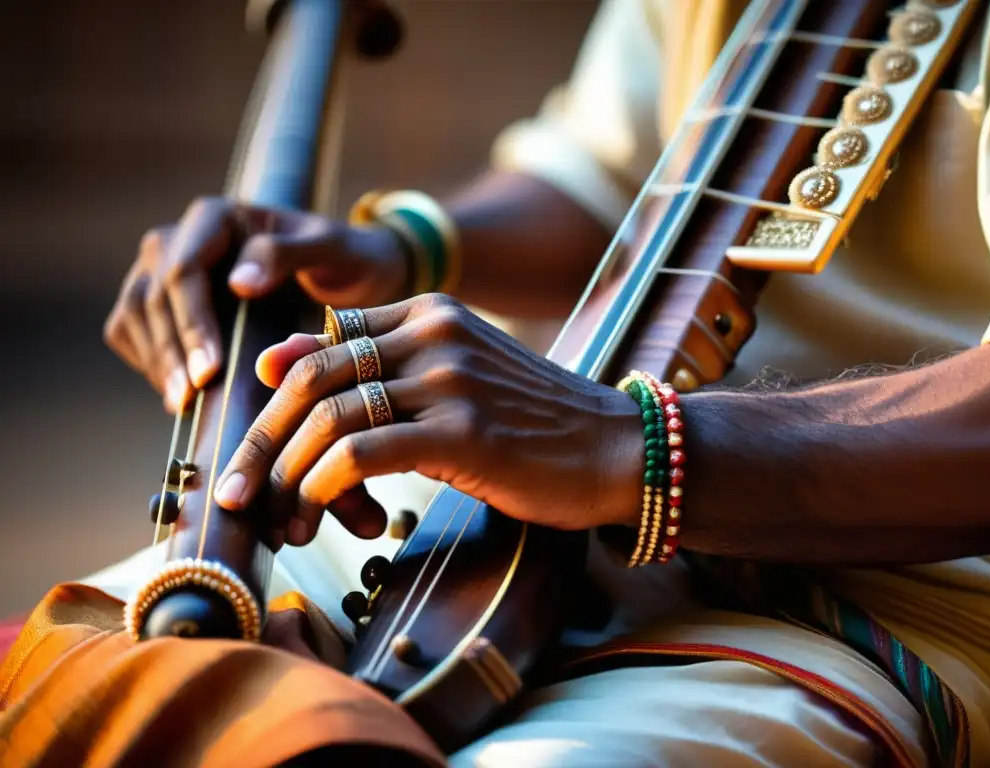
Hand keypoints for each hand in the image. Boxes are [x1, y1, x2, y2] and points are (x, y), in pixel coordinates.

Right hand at [103, 196, 409, 411]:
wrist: (347, 270)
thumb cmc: (343, 256)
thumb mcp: (330, 248)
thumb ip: (287, 254)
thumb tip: (239, 282)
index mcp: (215, 217)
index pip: (183, 271)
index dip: (192, 324)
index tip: (209, 370)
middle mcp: (179, 238)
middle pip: (152, 297)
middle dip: (171, 352)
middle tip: (189, 398)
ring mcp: (161, 268)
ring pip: (134, 315)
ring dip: (155, 362)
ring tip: (181, 403)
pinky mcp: (159, 301)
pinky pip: (132, 331)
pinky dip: (149, 363)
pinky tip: (176, 395)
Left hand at [213, 294, 645, 545]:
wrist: (617, 449)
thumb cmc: (531, 423)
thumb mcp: (451, 377)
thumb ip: (373, 365)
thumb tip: (276, 363)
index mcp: (427, 312)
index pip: (320, 347)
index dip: (276, 404)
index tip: (256, 456)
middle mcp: (433, 333)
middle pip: (309, 379)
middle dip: (262, 443)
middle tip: (237, 495)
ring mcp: (448, 378)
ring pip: (328, 417)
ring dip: (290, 478)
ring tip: (283, 522)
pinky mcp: (462, 430)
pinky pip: (361, 451)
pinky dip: (325, 485)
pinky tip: (322, 512)